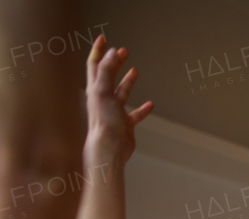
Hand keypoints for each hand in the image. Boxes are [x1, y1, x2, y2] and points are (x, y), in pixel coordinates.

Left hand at [83, 35, 153, 164]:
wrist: (109, 148)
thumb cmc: (104, 121)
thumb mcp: (103, 91)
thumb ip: (107, 71)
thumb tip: (111, 53)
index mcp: (95, 89)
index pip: (95, 64)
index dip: (98, 51)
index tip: (103, 38)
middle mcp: (103, 98)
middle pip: (108, 75)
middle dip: (115, 62)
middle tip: (123, 51)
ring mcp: (114, 111)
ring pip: (121, 92)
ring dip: (127, 81)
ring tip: (135, 70)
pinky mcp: (124, 124)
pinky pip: (135, 114)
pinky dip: (142, 108)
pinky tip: (150, 104)